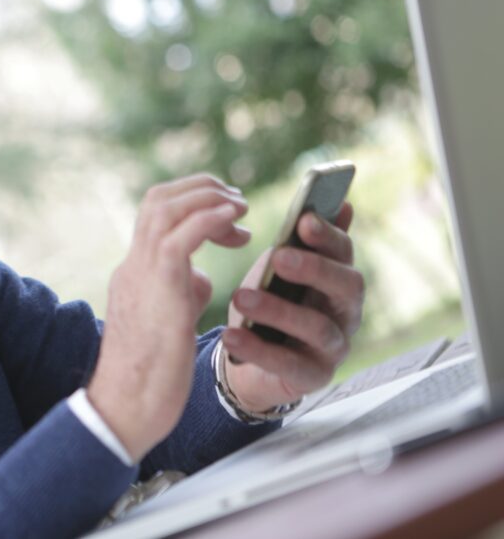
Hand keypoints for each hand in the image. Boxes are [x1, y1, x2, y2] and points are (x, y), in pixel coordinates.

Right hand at [87, 175, 250, 460]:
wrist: (127, 407)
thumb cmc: (150, 376)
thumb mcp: (169, 320)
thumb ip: (182, 291)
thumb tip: (202, 277)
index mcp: (135, 272)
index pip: (156, 215)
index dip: (193, 203)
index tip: (228, 216)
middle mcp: (134, 264)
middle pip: (158, 198)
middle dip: (201, 188)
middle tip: (238, 202)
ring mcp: (141, 273)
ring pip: (165, 207)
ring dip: (208, 197)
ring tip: (241, 207)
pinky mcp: (158, 288)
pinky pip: (181, 236)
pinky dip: (209, 219)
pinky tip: (236, 220)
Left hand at [222, 203, 363, 412]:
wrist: (252, 359)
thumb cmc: (272, 303)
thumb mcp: (282, 270)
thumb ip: (305, 242)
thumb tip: (342, 202)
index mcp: (339, 278)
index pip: (344, 252)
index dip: (327, 235)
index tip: (303, 220)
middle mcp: (346, 311)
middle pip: (346, 287)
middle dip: (313, 269)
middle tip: (279, 257)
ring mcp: (334, 347)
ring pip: (316, 327)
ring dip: (278, 310)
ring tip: (241, 298)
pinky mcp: (313, 377)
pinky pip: (289, 364)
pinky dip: (258, 349)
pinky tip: (231, 335)